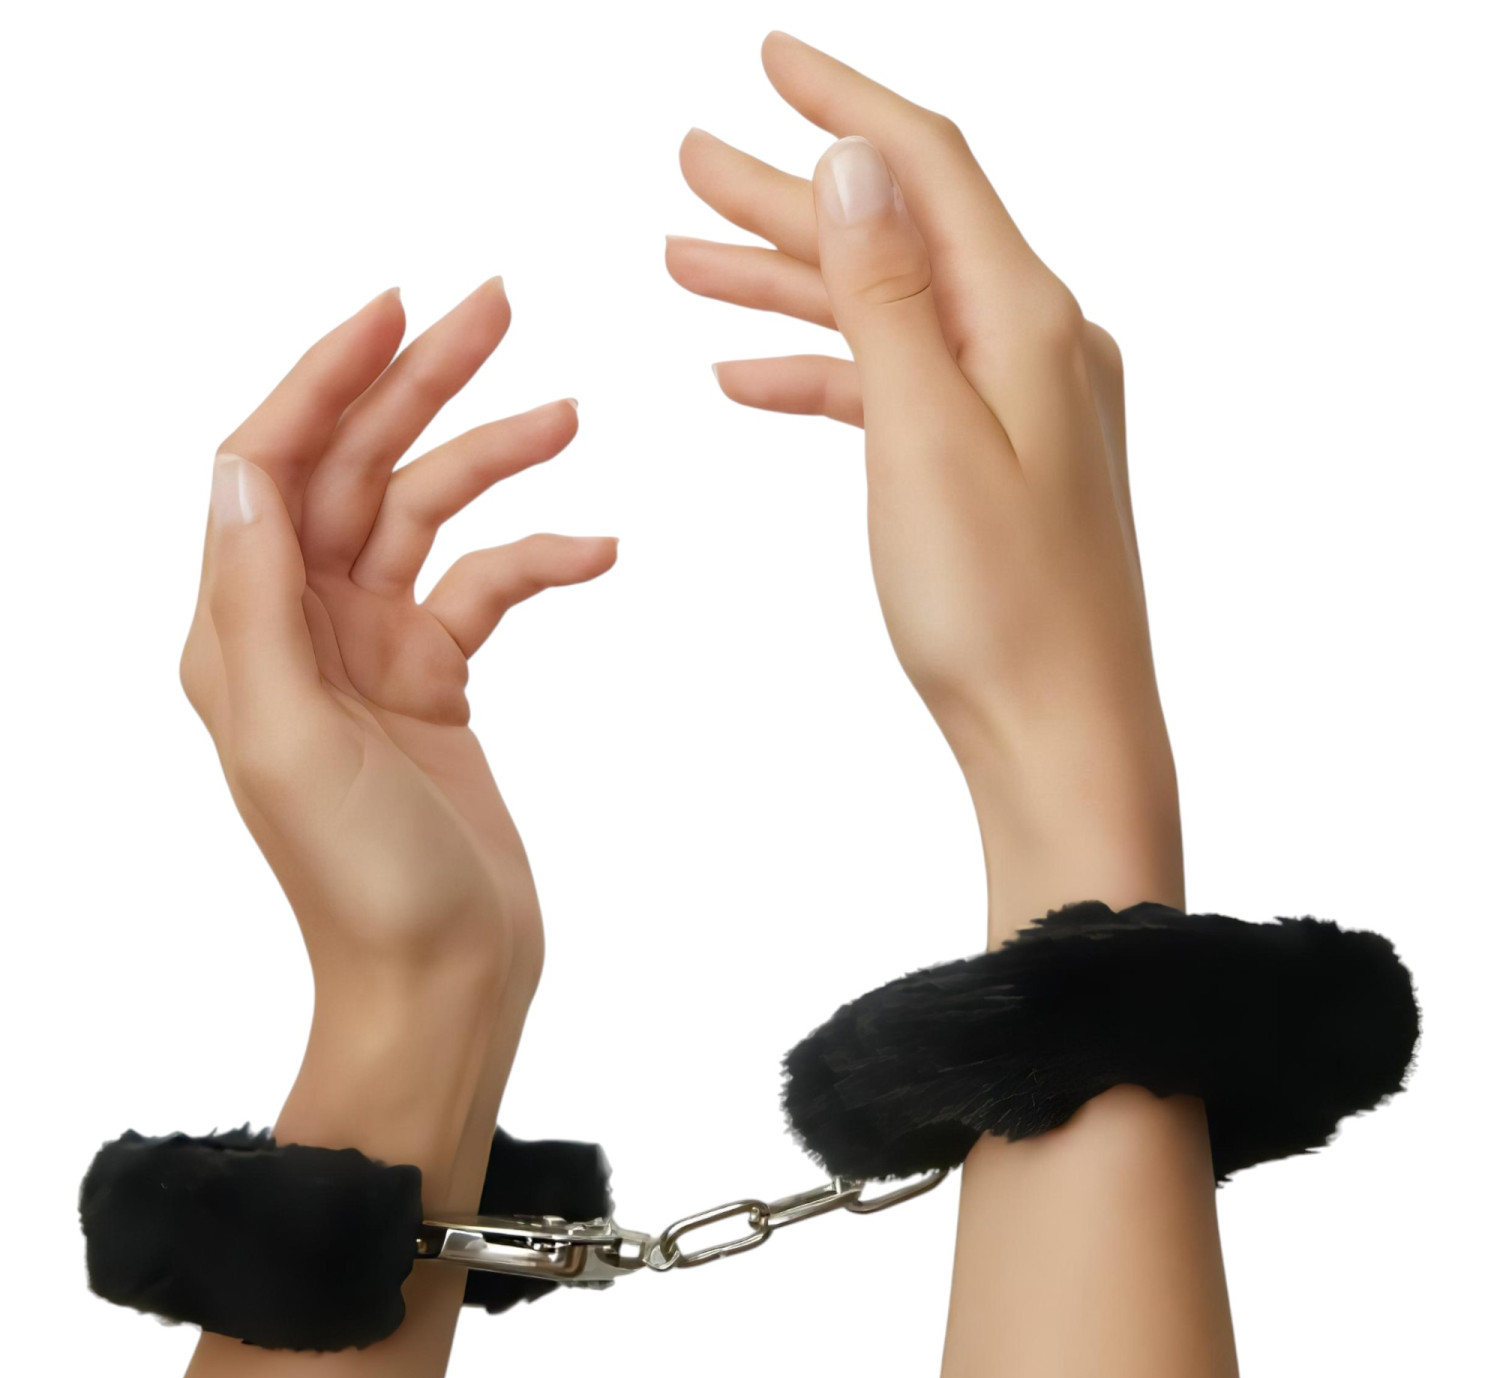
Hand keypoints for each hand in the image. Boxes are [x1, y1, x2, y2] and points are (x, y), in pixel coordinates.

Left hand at [179, 279, 614, 1052]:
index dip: (326, 378)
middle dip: (419, 386)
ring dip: (489, 459)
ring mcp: (371, 652)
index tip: (396, 310)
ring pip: (425, 518)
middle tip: (496, 307)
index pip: (271, 465)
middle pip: (355, 470)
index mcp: (244, 631)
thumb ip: (255, 603)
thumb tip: (242, 468)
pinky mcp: (434, 682)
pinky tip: (599, 548)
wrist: (440, 978)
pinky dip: (537, 559)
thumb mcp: (286, 740)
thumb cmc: (362, 883)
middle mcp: (298, 628)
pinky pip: (484, 589)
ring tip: (565, 412)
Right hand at [668, 34, 1180, 937]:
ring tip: (687, 263)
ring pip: (885, 314)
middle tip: (688, 163)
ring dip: (789, 287)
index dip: (842, 105)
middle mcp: (1035, 345)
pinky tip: (748, 377)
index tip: (765, 59)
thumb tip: (859, 162)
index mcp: (1030, 320)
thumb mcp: (924, 435)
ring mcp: (1015, 407)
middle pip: (894, 235)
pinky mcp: (990, 465)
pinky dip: (823, 373)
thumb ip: (888, 294)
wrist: (1057, 733)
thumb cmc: (1000, 608)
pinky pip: (895, 389)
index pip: (927, 168)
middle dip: (785, 198)